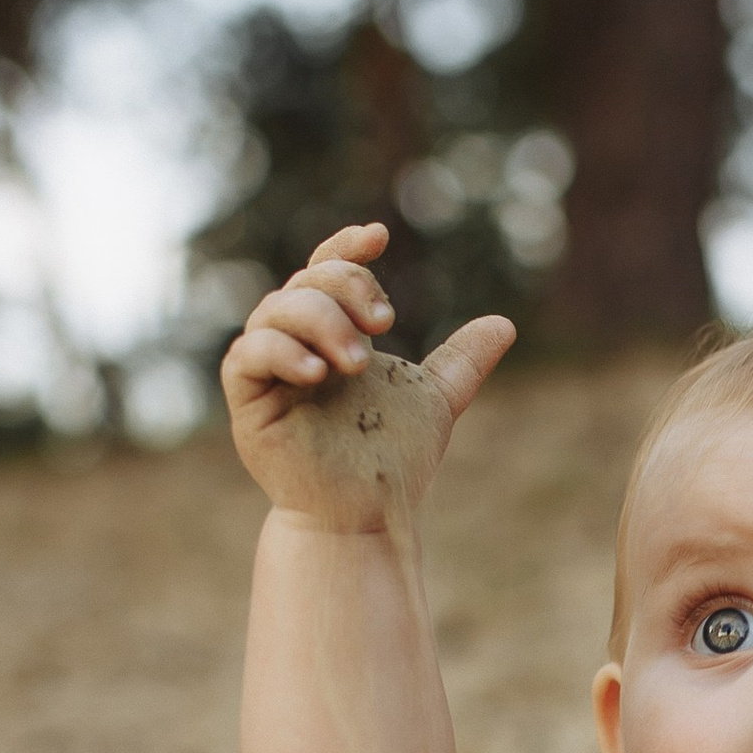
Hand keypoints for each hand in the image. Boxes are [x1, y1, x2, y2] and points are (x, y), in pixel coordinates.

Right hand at [221, 223, 514, 529]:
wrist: (367, 514)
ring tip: (357, 361)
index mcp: (331, 333)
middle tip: (384, 323)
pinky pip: (247, 356)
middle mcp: (295, 344)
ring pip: (274, 310)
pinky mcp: (248, 402)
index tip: (380, 238)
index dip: (347, 249)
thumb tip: (504, 324)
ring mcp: (267, 371)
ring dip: (320, 321)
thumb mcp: (435, 398)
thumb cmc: (392, 459)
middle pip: (305, 282)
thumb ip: (462, 360)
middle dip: (346, 289)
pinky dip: (280, 352)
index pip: (326, 270)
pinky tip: (317, 372)